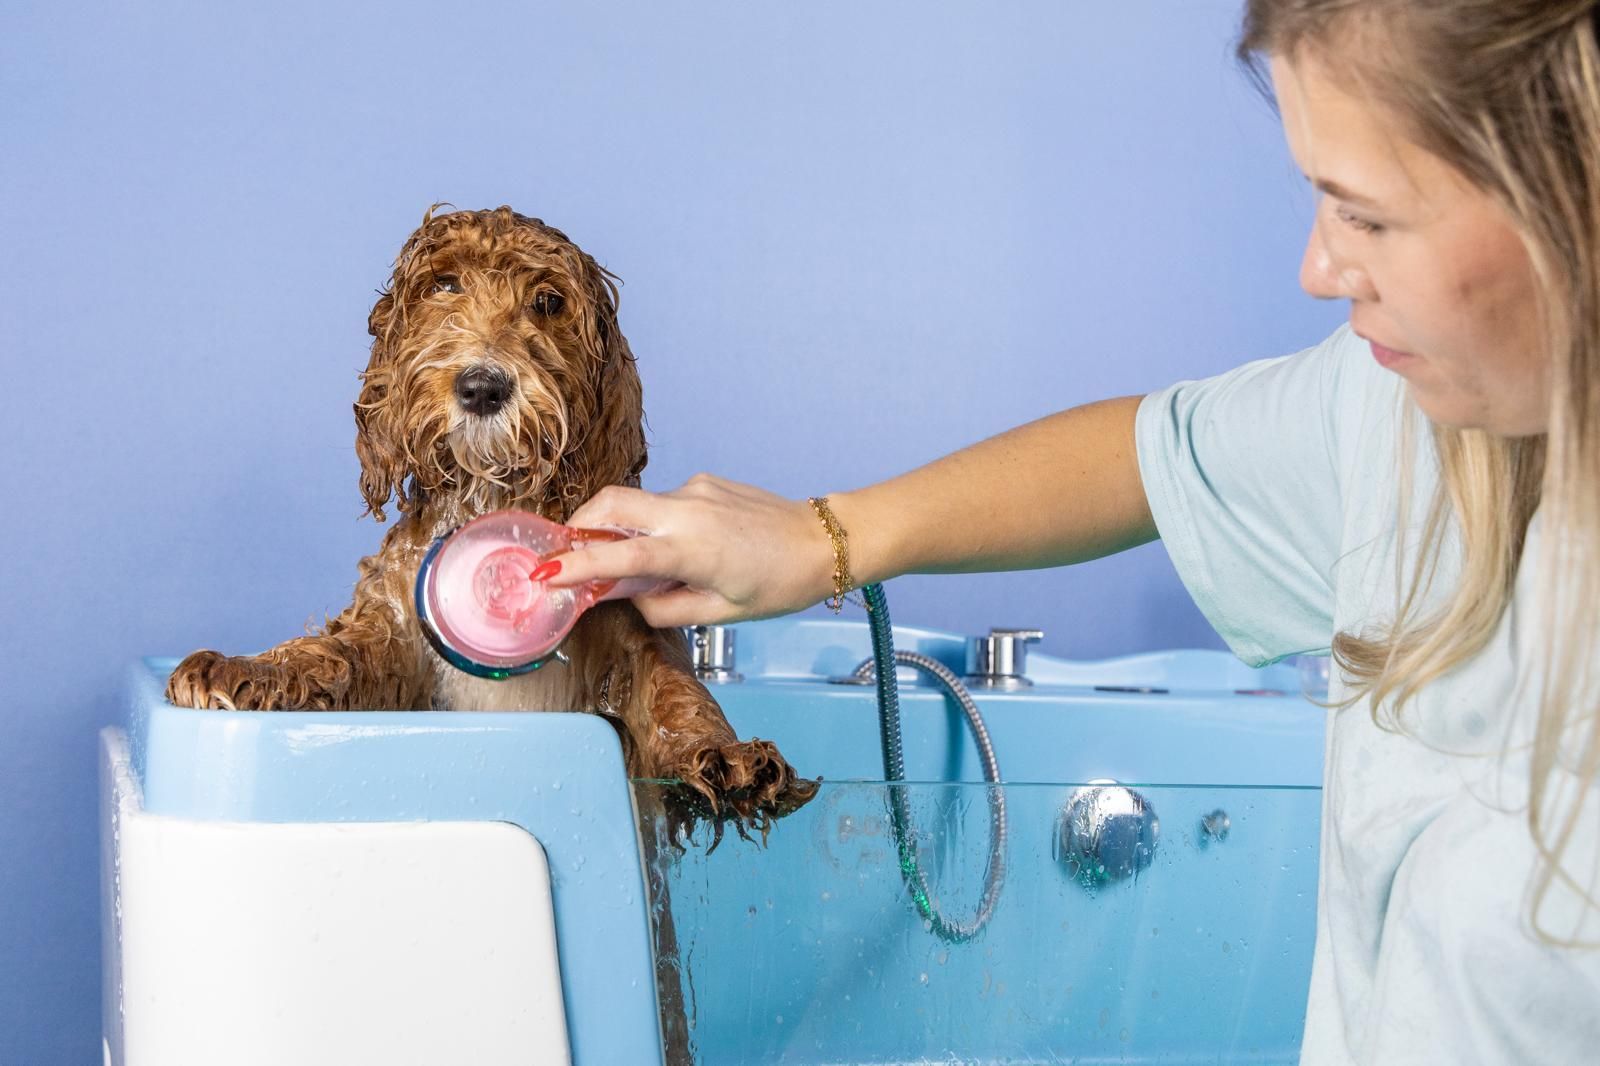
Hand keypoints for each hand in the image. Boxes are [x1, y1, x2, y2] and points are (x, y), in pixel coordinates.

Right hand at [548, 474, 835, 626]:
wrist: (821, 542)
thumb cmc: (778, 583)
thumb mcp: (719, 612)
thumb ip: (663, 606)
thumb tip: (625, 597)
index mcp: (691, 549)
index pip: (617, 556)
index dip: (575, 564)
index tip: (544, 573)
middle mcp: (687, 510)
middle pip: (610, 503)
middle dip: (579, 524)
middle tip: (568, 553)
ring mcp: (695, 490)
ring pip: (635, 503)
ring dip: (619, 527)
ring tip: (631, 562)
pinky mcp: (703, 483)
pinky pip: (663, 502)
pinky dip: (652, 523)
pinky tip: (675, 547)